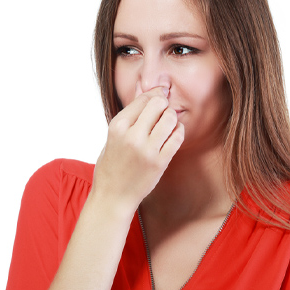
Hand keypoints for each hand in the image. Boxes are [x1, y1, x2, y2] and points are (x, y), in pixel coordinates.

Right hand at [92, 87, 184, 210]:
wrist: (113, 196)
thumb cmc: (111, 165)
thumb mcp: (112, 137)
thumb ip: (129, 118)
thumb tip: (147, 93)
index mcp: (117, 127)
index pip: (142, 99)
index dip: (154, 94)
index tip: (160, 94)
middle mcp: (131, 136)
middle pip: (157, 104)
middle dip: (163, 103)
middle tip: (164, 109)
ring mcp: (147, 150)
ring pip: (170, 118)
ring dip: (172, 116)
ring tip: (168, 122)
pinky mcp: (159, 162)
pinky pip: (177, 138)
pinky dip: (178, 131)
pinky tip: (174, 132)